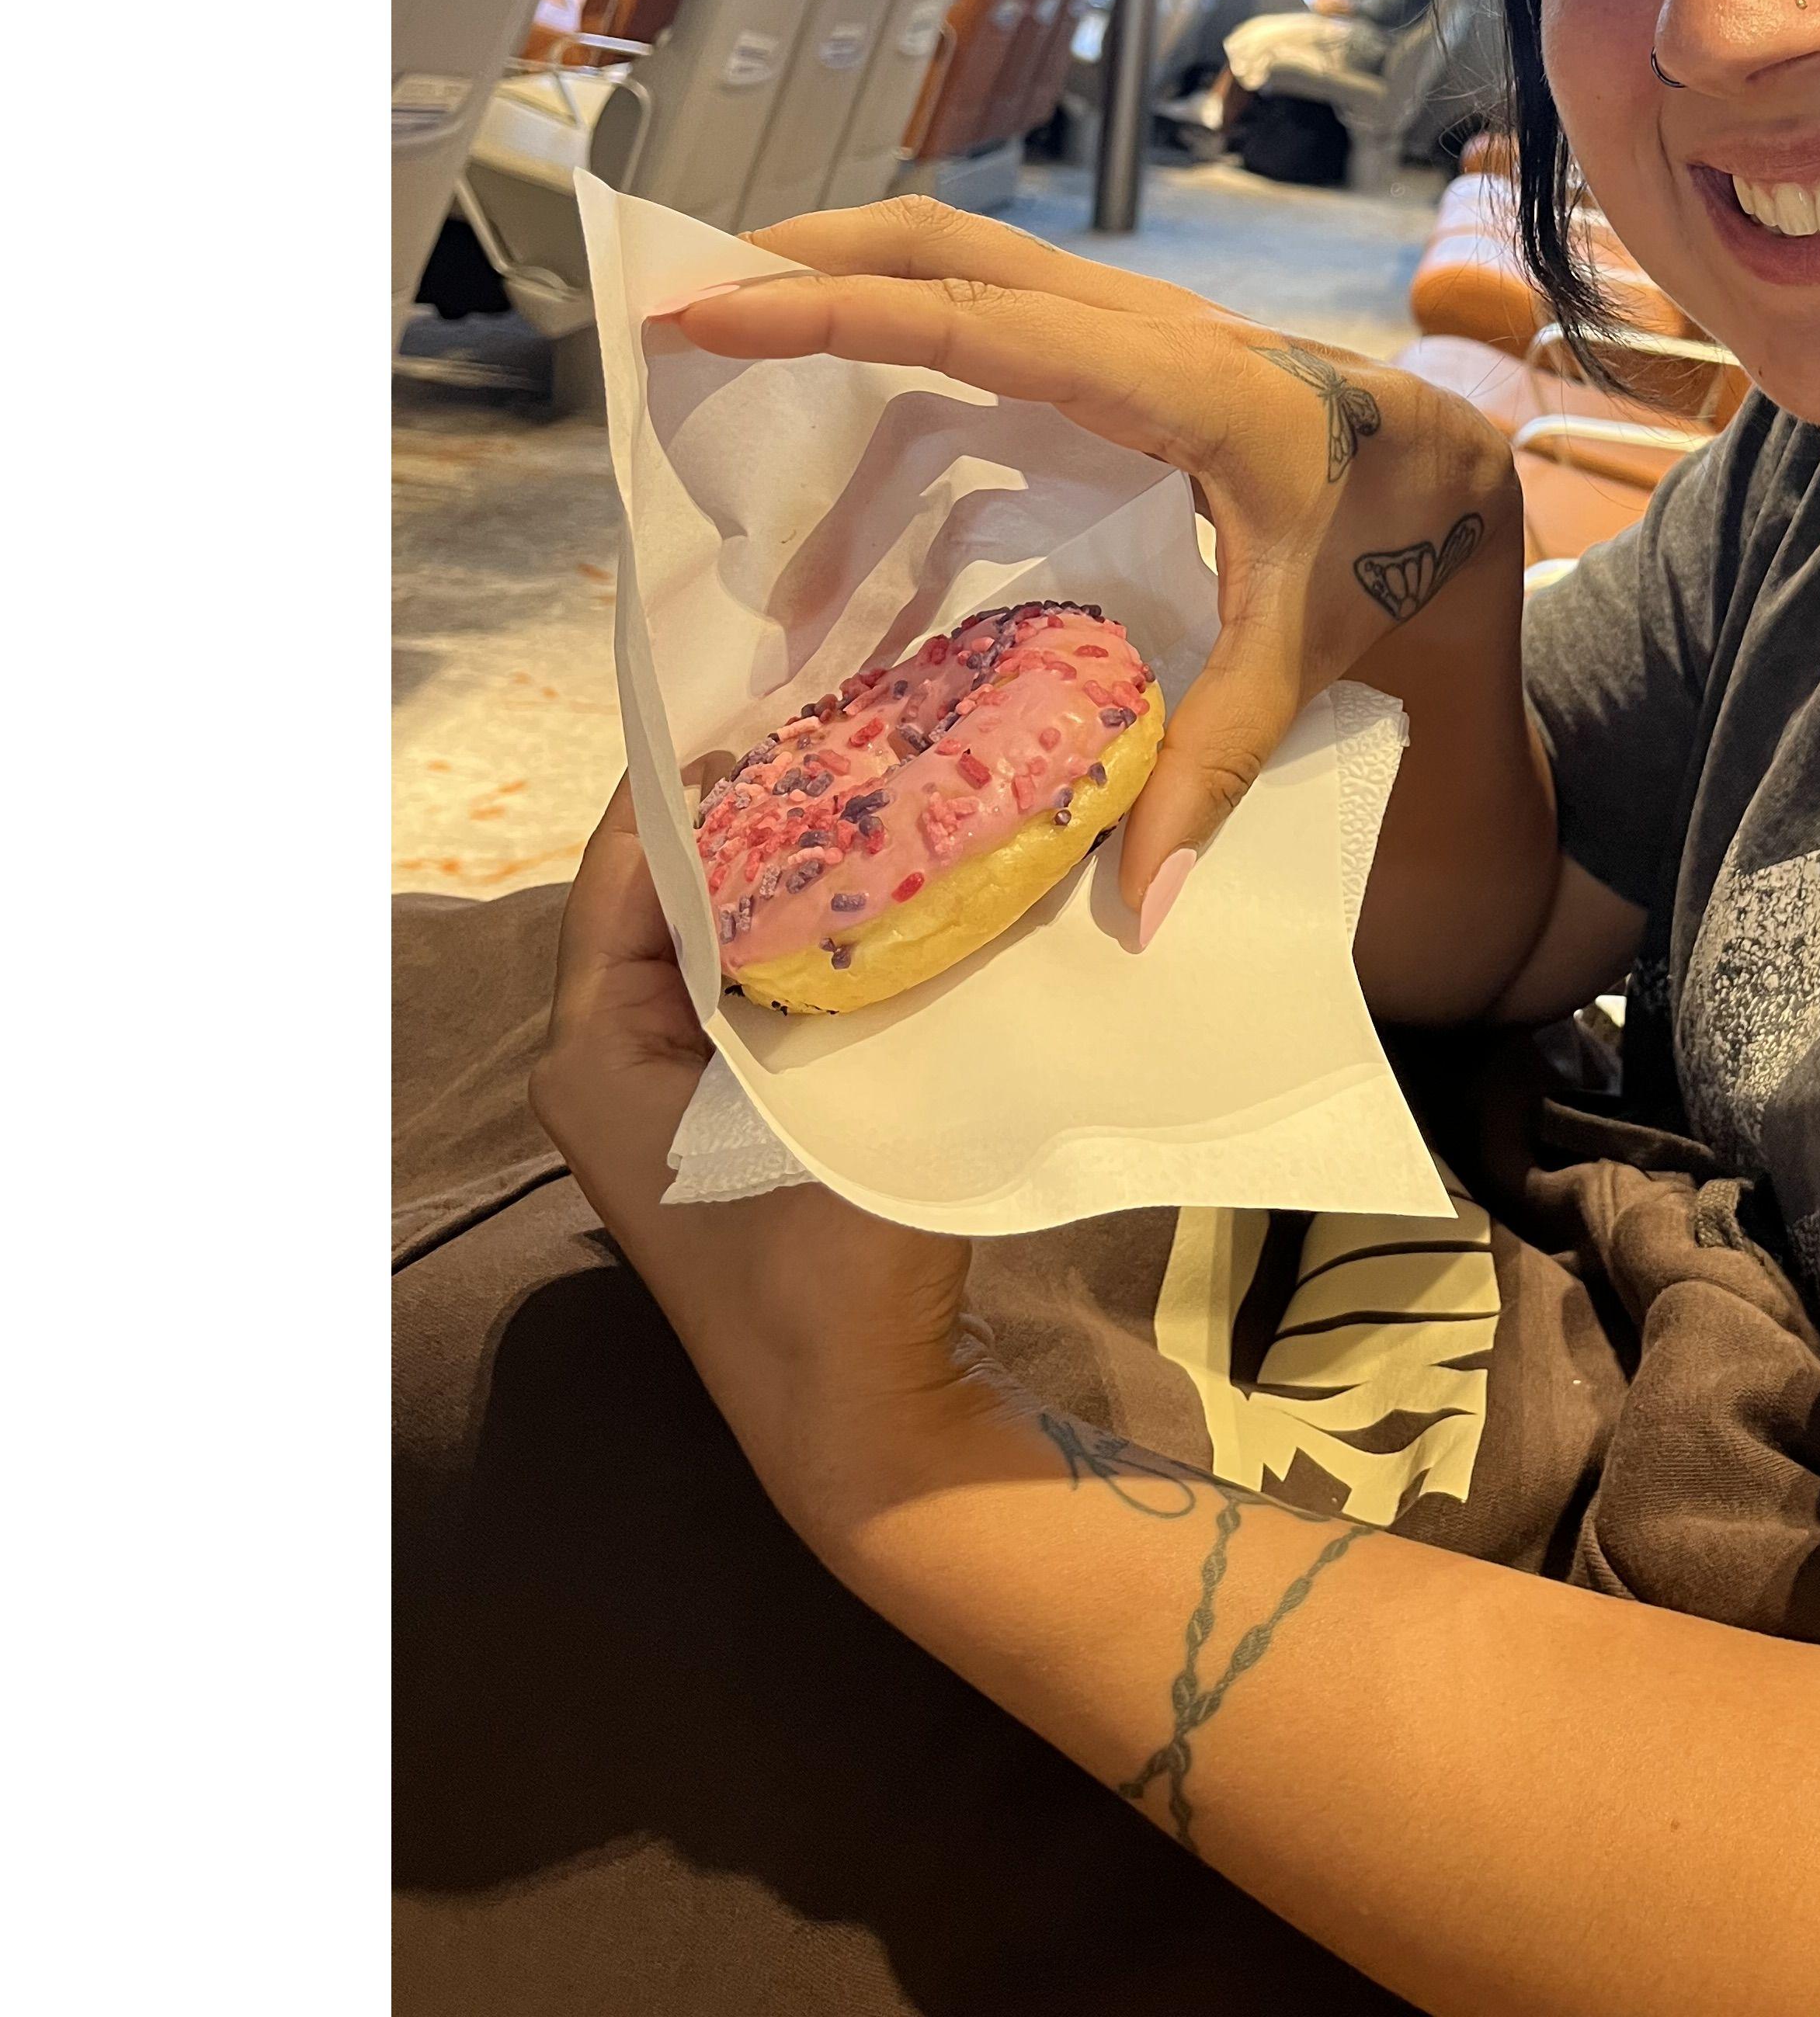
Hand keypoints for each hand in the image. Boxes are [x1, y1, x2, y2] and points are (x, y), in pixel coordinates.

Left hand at [529, 784, 981, 1532]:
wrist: (862, 1420)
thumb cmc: (831, 1264)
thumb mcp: (830, 1094)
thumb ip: (858, 964)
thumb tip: (930, 827)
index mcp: (594, 1046)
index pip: (629, 865)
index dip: (701, 774)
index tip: (789, 694)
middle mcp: (610, 1056)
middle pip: (673, 889)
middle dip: (758, 806)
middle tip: (856, 719)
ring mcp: (670, 1086)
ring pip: (723, 931)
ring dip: (793, 863)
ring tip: (883, 775)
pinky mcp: (732, 1109)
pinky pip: (758, 979)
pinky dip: (811, 926)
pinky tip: (893, 879)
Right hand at [674, 198, 1517, 925]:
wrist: (1456, 469)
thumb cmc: (1385, 545)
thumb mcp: (1305, 651)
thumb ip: (1216, 768)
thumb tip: (1140, 910)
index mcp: (1178, 385)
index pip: (975, 324)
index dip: (833, 315)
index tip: (706, 310)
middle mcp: (1143, 323)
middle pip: (945, 247)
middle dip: (805, 262)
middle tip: (675, 303)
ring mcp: (1129, 319)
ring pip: (963, 258)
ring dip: (847, 284)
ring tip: (723, 337)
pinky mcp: (1121, 342)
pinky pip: (991, 307)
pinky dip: (901, 329)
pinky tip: (837, 398)